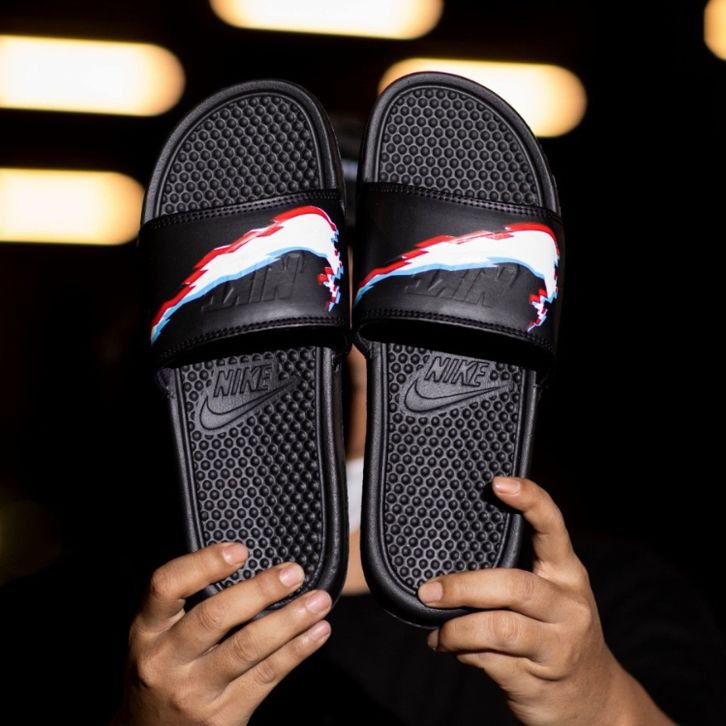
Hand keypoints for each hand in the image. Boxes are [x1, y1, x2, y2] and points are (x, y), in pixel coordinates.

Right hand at [113, 543, 331, 724]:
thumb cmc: (164, 671)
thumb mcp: (158, 636)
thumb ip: (190, 603)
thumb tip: (250, 564)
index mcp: (147, 631)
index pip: (166, 587)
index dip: (204, 564)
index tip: (239, 550)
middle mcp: (165, 661)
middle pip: (215, 617)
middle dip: (260, 590)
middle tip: (293, 573)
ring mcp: (194, 692)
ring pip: (247, 647)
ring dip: (290, 620)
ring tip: (318, 600)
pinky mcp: (223, 717)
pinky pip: (267, 676)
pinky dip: (297, 650)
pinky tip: (317, 632)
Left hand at [418, 477, 674, 725]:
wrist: (592, 702)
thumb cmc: (557, 634)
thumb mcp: (551, 597)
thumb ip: (514, 574)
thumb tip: (452, 562)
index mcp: (568, 574)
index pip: (553, 528)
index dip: (529, 501)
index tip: (498, 483)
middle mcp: (568, 606)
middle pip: (514, 585)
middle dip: (465, 586)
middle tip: (429, 591)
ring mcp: (557, 645)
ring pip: (500, 628)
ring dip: (457, 628)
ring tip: (438, 632)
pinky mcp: (538, 680)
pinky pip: (491, 661)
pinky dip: (463, 653)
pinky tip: (450, 649)